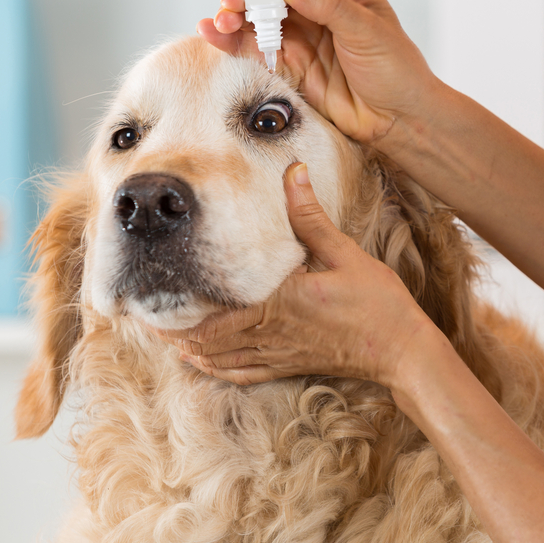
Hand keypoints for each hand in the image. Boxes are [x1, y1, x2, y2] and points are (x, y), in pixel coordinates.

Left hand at [153, 162, 440, 386]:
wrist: (401, 351)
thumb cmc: (377, 303)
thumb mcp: (343, 253)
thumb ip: (310, 216)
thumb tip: (292, 172)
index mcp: (277, 305)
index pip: (213, 315)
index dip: (177, 312)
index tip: (151, 297)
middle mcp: (270, 334)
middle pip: (205, 340)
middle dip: (171, 331)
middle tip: (142, 316)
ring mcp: (278, 356)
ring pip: (218, 359)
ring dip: (187, 349)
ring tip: (162, 336)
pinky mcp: (289, 366)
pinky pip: (241, 373)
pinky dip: (214, 369)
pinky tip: (201, 362)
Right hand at [199, 0, 443, 146]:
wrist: (398, 119)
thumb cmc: (396, 69)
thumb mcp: (368, 30)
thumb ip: (328, 4)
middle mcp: (315, 0)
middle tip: (235, 3)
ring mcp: (300, 31)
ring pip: (254, 11)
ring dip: (233, 13)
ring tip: (224, 22)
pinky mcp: (288, 62)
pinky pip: (252, 45)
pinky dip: (229, 39)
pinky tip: (212, 33)